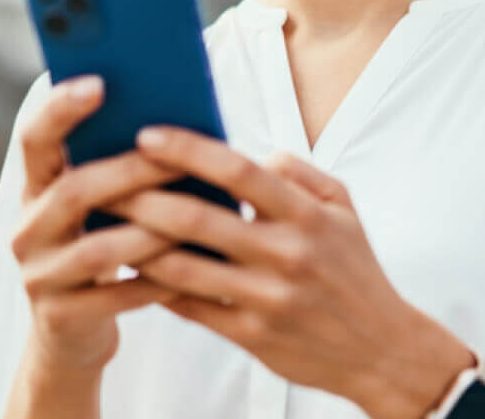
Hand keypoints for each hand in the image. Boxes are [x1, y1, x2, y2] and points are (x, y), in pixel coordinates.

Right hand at [7, 76, 185, 372]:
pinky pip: (115, 296)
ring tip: (197, 219)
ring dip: (151, 231)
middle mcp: (27, 228)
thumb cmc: (102, 246)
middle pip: (73, 191)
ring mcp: (39, 275)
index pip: (34, 138)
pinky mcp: (60, 317)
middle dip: (130, 173)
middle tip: (178, 160)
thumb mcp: (99, 206)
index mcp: (36, 188)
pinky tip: (193, 270)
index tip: (99, 82)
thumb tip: (180, 121)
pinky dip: (156, 282)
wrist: (72, 333)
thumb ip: (117, 166)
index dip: (60, 109)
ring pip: (98, 249)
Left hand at [117, 127, 473, 418]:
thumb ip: (299, 173)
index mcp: (307, 215)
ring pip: (184, 268)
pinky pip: (189, 308)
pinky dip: (155, 287)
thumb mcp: (344, 208)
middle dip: (143, 196)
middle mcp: (287, 255)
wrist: (380, 349)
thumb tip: (252, 153)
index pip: (239, 170)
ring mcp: (267, 299)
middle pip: (199, 219)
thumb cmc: (354, 269)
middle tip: (104, 178)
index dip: (188, 150)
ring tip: (104, 223)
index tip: (147, 135)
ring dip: (137, 244)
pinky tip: (129, 269)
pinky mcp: (252, 337)